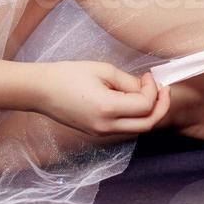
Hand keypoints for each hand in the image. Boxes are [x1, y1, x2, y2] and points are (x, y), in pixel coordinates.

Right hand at [34, 62, 170, 136]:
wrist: (40, 91)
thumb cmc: (67, 75)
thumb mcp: (102, 70)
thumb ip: (128, 81)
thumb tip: (145, 88)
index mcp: (108, 109)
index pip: (145, 106)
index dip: (153, 89)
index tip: (148, 75)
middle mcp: (107, 127)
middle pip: (147, 125)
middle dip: (160, 107)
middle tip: (163, 89)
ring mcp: (101, 133)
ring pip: (137, 129)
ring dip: (148, 112)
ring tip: (147, 92)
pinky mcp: (97, 132)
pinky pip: (124, 128)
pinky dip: (134, 116)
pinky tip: (131, 100)